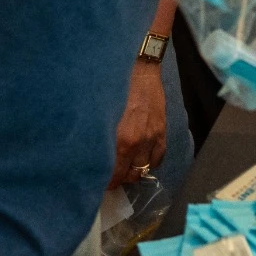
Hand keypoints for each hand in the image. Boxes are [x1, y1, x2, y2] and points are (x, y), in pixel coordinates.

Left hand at [110, 60, 167, 187]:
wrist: (140, 72)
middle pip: (129, 175)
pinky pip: (158, 158)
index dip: (107, 182)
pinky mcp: (162, 132)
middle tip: (111, 176)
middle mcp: (137, 142)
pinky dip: (150, 163)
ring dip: (134, 172)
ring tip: (126, 169)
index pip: (114, 173)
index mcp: (121, 140)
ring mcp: (152, 138)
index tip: (99, 184)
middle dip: (120, 178)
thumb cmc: (115, 91)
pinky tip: (142, 160)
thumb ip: (100, 137)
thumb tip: (93, 156)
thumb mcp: (102, 116)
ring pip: (143, 169)